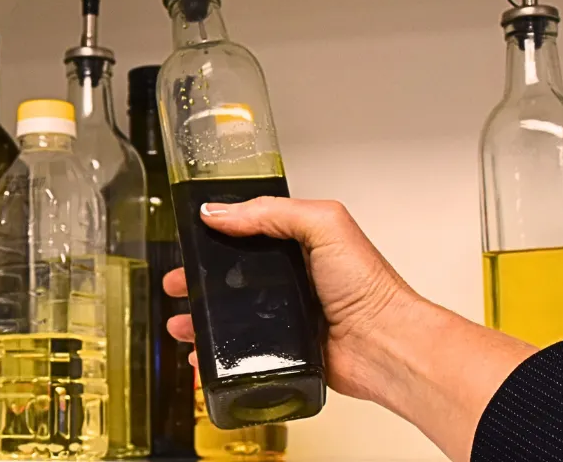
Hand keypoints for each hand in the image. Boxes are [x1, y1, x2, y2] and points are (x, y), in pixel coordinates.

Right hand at [162, 196, 417, 401]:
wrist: (384, 345)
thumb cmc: (369, 286)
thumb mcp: (324, 225)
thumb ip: (272, 212)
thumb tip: (220, 211)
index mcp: (301, 242)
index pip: (248, 230)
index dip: (217, 234)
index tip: (191, 238)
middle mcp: (292, 277)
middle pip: (233, 275)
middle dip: (199, 279)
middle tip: (178, 282)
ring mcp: (287, 314)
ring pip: (232, 313)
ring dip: (202, 316)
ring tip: (181, 320)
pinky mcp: (284, 348)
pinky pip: (242, 348)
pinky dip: (217, 351)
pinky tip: (200, 352)